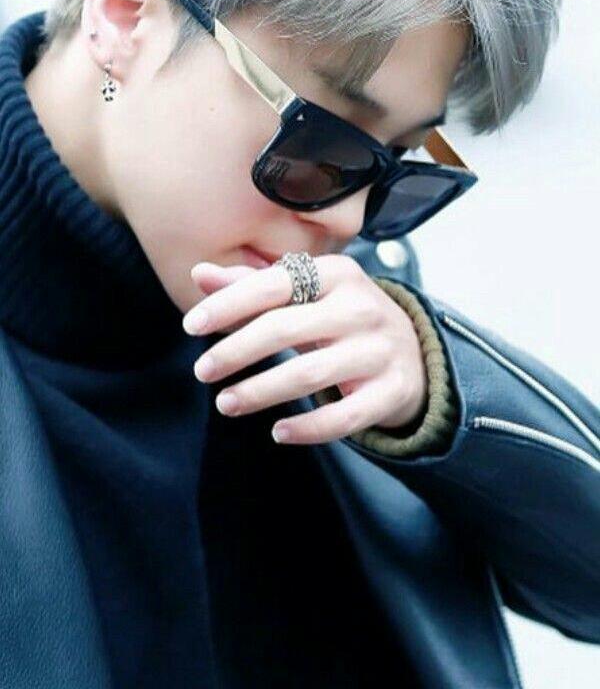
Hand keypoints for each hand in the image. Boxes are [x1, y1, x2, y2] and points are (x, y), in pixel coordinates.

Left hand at [182, 254, 427, 444]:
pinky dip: (308, 428)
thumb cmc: (342, 318)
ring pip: (310, 374)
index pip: (275, 283)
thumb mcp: (306, 295)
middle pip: (286, 329)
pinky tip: (278, 432)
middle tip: (202, 371)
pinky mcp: (392, 390)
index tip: (191, 326)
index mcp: (338, 274)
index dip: (229, 304)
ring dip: (260, 392)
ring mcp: (381, 350)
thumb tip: (200, 274)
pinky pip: (345, 417)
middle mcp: (362, 308)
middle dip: (236, 351)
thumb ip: (253, 285)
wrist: (413, 351)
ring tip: (226, 403)